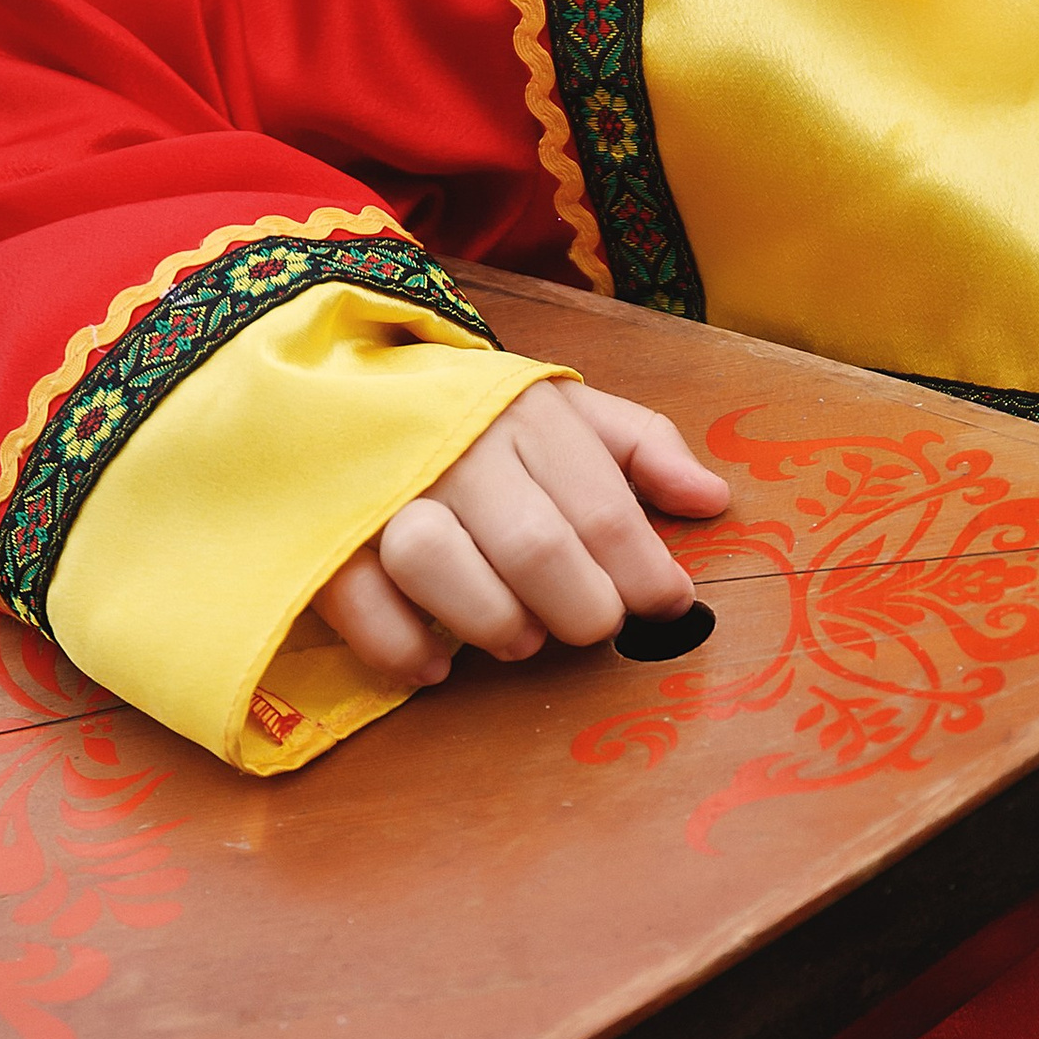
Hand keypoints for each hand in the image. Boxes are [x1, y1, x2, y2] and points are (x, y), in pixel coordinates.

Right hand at [311, 379, 728, 690]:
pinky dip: (406, 647)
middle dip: (580, 609)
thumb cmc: (476, 414)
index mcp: (527, 415)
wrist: (336, 378)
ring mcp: (384, 489)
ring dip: (494, 624)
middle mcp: (458, 448)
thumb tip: (712, 499)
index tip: (667, 605)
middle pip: (534, 547)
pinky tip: (438, 660)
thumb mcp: (563, 408)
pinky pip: (362, 602)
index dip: (646, 575)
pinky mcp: (325, 532)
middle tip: (589, 625)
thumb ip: (641, 446)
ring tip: (518, 638)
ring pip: (440, 564)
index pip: (604, 510)